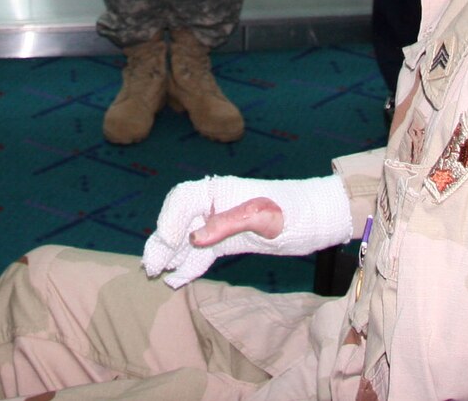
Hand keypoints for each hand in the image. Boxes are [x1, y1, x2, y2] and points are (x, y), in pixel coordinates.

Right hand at [141, 174, 351, 289]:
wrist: (317, 219)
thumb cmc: (293, 211)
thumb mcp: (262, 218)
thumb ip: (226, 224)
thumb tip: (194, 239)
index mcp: (219, 189)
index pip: (182, 201)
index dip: (169, 221)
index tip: (165, 242)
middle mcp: (215, 203)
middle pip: (179, 218)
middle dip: (162, 240)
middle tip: (150, 265)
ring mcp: (221, 222)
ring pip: (187, 237)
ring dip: (171, 254)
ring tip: (155, 272)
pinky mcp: (230, 240)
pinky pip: (203, 251)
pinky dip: (189, 263)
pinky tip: (176, 278)